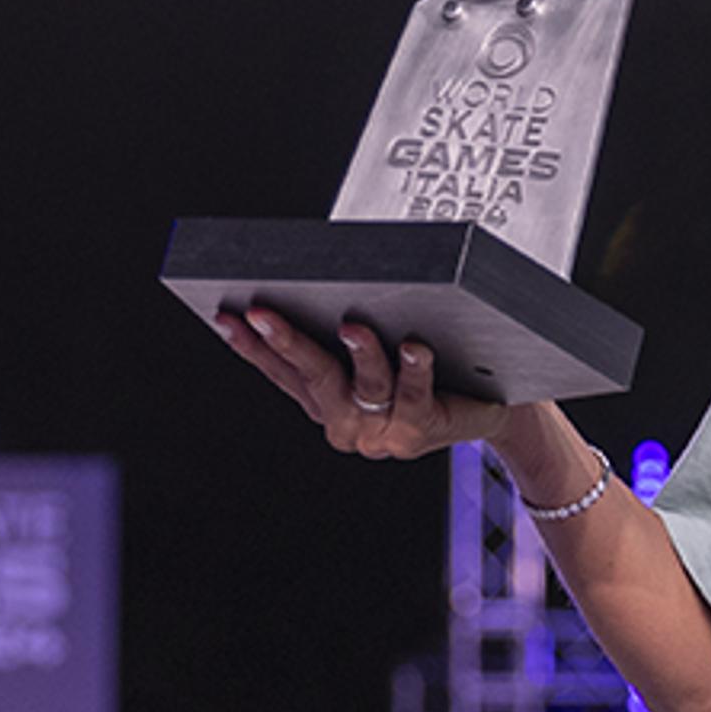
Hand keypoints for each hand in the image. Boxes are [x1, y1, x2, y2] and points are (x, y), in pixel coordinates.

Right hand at [215, 310, 508, 461]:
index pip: (280, 371)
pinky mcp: (418, 432)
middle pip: (313, 378)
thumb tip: (320, 279)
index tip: (226, 314)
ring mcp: (380, 433)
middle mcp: (345, 423)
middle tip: (263, 312)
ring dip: (359, 354)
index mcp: (325, 402)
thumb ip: (343, 332)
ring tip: (354, 326)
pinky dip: (414, 370)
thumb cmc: (427, 373)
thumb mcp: (378, 350)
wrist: (484, 411)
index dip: (250, 345)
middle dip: (286, 342)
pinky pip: (414, 397)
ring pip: (364, 387)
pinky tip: (415, 348)